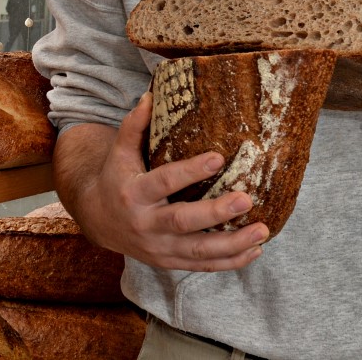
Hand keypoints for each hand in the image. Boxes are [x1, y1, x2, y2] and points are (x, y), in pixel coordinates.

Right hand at [73, 93, 268, 271]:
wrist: (99, 221)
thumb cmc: (117, 179)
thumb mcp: (119, 152)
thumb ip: (134, 126)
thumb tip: (151, 95)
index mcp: (134, 194)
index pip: (164, 182)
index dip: (190, 171)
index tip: (218, 157)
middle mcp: (146, 224)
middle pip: (183, 222)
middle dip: (216, 213)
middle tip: (246, 199)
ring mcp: (158, 248)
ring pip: (198, 251)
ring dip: (232, 244)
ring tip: (262, 230)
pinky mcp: (169, 262)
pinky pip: (202, 265)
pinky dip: (230, 262)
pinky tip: (255, 250)